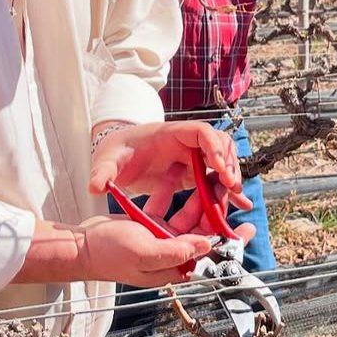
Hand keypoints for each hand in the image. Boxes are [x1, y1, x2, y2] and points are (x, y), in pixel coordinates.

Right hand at [78, 181, 255, 286]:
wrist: (81, 247)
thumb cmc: (110, 254)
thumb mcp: (146, 252)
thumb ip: (177, 249)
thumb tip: (207, 244)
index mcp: (175, 264)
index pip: (211, 253)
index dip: (231, 240)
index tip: (248, 226)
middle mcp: (172, 251)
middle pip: (203, 229)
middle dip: (214, 207)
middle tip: (225, 185)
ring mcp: (161, 237)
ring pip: (187, 214)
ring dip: (196, 195)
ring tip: (206, 174)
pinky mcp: (149, 224)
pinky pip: (167, 205)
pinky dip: (171, 190)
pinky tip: (175, 172)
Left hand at [89, 122, 248, 210]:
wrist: (118, 157)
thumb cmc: (115, 153)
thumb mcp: (107, 161)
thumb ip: (102, 172)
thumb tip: (95, 186)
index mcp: (170, 133)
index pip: (200, 132)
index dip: (213, 147)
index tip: (219, 168)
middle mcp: (186, 143)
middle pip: (219, 145)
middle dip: (229, 163)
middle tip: (232, 187)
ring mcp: (192, 157)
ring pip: (222, 162)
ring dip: (232, 178)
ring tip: (238, 198)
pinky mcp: (193, 173)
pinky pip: (216, 179)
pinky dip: (228, 191)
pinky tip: (241, 205)